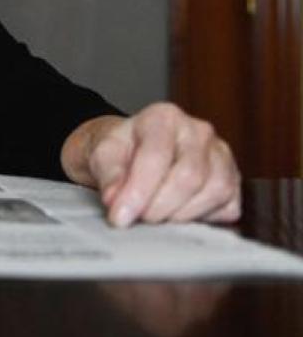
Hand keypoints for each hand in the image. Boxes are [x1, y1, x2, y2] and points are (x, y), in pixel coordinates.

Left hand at [60, 103, 239, 227]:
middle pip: (190, 176)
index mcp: (163, 117)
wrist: (133, 153)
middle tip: (138, 218)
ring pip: (215, 191)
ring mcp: (221, 154)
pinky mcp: (234, 180)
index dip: (138, 192)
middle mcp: (198, 131)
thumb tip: (116, 200)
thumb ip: (108, 175)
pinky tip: (178, 214)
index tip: (120, 216)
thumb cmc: (121, 151)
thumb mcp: (102, 155)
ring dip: (182, 215)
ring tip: (156, 216)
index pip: (156, 156)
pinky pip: (228, 206)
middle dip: (160, 206)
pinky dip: (204, 219)